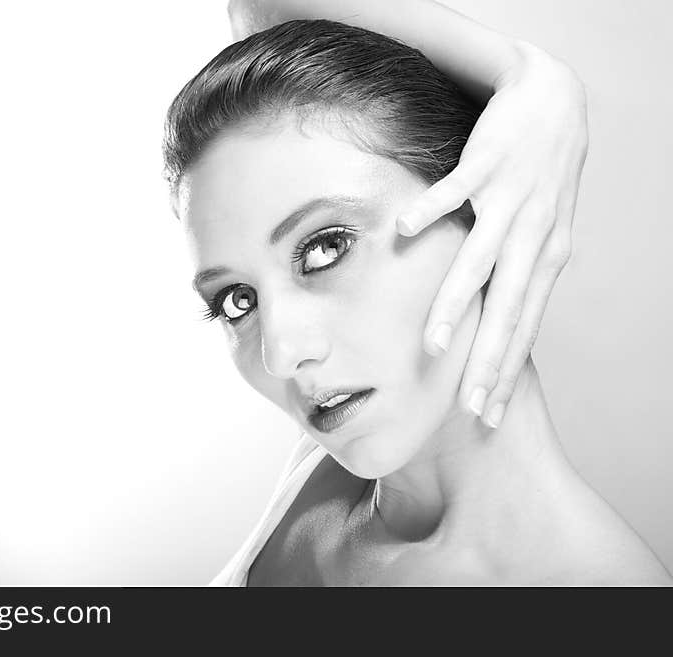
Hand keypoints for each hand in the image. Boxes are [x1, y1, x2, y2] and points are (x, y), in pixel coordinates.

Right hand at [397, 42, 587, 428]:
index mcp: (545, 255)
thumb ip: (515, 273)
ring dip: (455, 303)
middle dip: (488, 361)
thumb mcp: (539, 229)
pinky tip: (405, 232)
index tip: (488, 415)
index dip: (505, 371)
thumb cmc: (540, 172)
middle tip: (470, 408)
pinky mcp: (488, 162)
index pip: (524, 325)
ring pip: (481, 260)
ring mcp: (510, 199)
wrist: (555, 99)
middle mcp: (532, 234)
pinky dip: (430, 210)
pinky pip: (456, 189)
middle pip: (507, 309)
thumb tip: (490, 320)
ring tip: (433, 344)